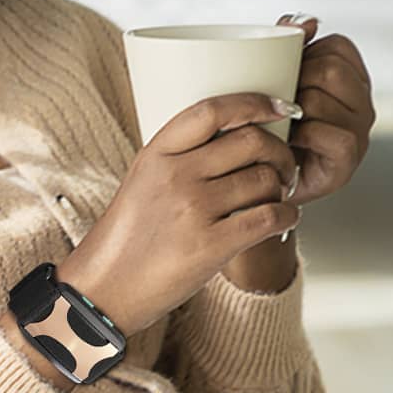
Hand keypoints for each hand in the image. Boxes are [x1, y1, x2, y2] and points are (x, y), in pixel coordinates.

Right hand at [58, 93, 300, 334]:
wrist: (105, 289)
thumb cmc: (128, 237)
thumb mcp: (142, 181)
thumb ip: (180, 157)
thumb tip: (237, 139)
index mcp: (156, 154)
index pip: (212, 111)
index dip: (254, 103)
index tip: (279, 108)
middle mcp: (175, 175)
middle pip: (251, 141)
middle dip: (280, 152)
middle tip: (283, 166)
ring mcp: (193, 209)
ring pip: (266, 179)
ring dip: (283, 188)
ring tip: (276, 199)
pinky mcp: (212, 245)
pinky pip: (271, 217)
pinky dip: (287, 216)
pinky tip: (281, 221)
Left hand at [276, 14, 376, 205]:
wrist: (260, 180)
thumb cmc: (266, 124)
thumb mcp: (274, 80)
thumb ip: (287, 47)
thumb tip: (300, 19)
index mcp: (351, 79)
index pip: (338, 46)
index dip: (307, 53)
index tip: (288, 71)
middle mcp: (363, 104)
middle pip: (331, 70)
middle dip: (297, 80)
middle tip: (277, 99)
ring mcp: (359, 134)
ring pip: (323, 101)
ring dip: (293, 109)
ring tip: (279, 122)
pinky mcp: (348, 162)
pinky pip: (330, 135)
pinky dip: (302, 135)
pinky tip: (288, 141)